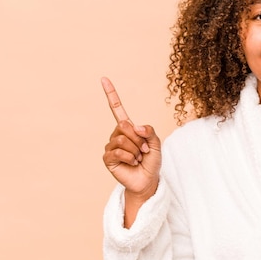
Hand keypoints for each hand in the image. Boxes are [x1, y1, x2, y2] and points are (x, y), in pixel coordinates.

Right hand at [101, 77, 160, 202]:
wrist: (148, 180)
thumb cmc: (152, 161)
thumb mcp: (156, 143)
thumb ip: (149, 131)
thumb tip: (135, 126)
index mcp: (128, 128)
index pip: (117, 108)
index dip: (111, 94)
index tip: (103, 79)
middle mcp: (117, 134)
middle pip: (124, 125)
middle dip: (138, 138)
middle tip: (144, 150)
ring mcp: (111, 146)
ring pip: (122, 139)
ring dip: (135, 150)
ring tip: (138, 158)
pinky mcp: (107, 158)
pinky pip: (117, 151)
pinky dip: (129, 157)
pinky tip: (132, 163)